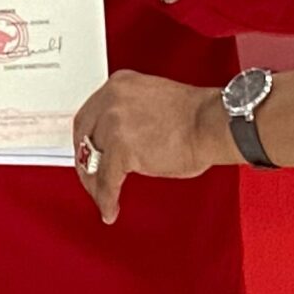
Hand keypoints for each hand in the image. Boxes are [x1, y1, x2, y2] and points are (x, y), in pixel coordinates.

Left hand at [71, 70, 226, 224]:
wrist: (210, 123)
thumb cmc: (194, 116)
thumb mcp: (151, 100)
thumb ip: (130, 113)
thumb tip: (119, 140)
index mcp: (118, 84)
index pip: (90, 114)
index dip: (86, 137)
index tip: (89, 152)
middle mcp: (111, 100)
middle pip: (82, 134)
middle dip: (84, 160)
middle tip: (90, 177)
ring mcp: (113, 124)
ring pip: (90, 160)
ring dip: (94, 183)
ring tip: (102, 197)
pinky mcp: (121, 150)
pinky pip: (106, 181)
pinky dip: (106, 199)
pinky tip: (110, 209)